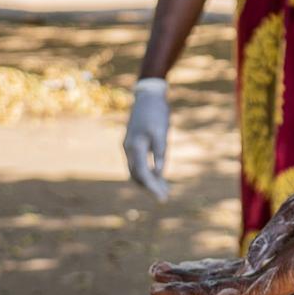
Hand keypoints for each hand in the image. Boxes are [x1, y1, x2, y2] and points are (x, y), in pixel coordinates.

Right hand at [123, 78, 169, 201]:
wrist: (148, 95)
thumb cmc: (157, 112)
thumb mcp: (162, 132)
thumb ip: (159, 152)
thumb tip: (158, 173)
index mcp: (135, 147)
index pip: (143, 174)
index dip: (152, 188)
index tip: (163, 199)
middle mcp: (128, 149)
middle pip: (137, 175)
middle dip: (150, 187)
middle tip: (165, 197)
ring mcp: (129, 146)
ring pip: (136, 170)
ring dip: (148, 181)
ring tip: (164, 189)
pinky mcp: (133, 143)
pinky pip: (138, 162)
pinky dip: (147, 171)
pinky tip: (157, 174)